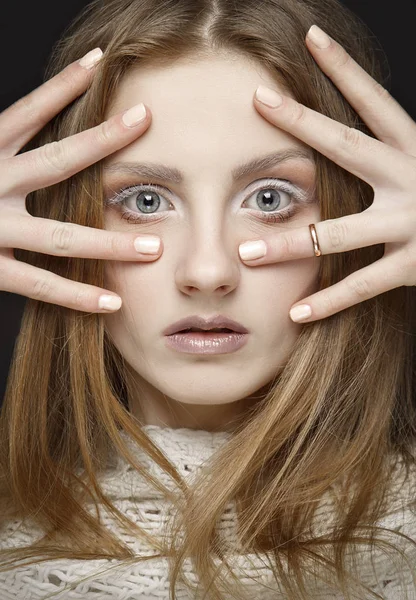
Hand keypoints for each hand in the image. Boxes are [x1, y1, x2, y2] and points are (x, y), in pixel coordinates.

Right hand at [0, 48, 161, 313]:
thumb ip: (7, 150)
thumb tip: (41, 135)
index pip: (26, 113)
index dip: (61, 86)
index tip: (97, 63)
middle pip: (54, 161)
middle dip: (101, 140)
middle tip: (143, 119)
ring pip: (59, 236)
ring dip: (109, 243)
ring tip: (153, 248)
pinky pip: (39, 284)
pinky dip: (77, 296)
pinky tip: (112, 302)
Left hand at [240, 24, 415, 322]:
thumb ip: (386, 153)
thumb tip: (348, 134)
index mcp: (412, 150)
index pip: (374, 101)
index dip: (345, 68)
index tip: (312, 37)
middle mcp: (410, 178)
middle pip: (349, 145)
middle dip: (303, 121)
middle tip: (261, 99)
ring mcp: (411, 222)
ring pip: (341, 233)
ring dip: (292, 243)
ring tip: (247, 252)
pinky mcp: (414, 265)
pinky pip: (363, 285)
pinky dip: (329, 301)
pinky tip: (295, 313)